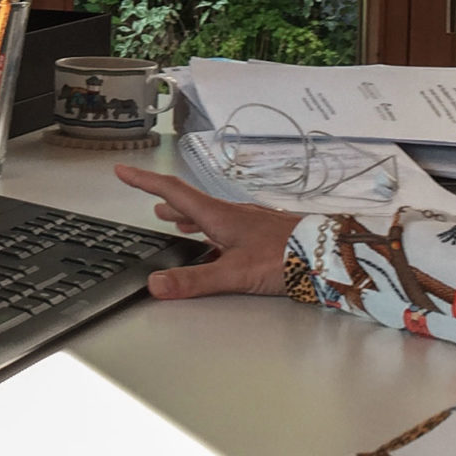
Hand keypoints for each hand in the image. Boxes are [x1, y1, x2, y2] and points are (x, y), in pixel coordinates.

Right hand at [113, 166, 298, 297]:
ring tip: (175, 222)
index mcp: (220, 216)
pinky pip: (229, 227)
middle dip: (164, 200)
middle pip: (190, 202)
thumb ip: (196, 280)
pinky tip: (219, 245)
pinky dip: (212, 231)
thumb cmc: (289, 256)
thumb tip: (156, 284)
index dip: (145, 182)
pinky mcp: (264, 234)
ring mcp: (250, 223)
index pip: (173, 192)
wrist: (331, 254)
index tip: (123, 171)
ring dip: (189, 216)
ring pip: (211, 215)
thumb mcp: (235, 273)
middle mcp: (233, 215)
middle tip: (147, 201)